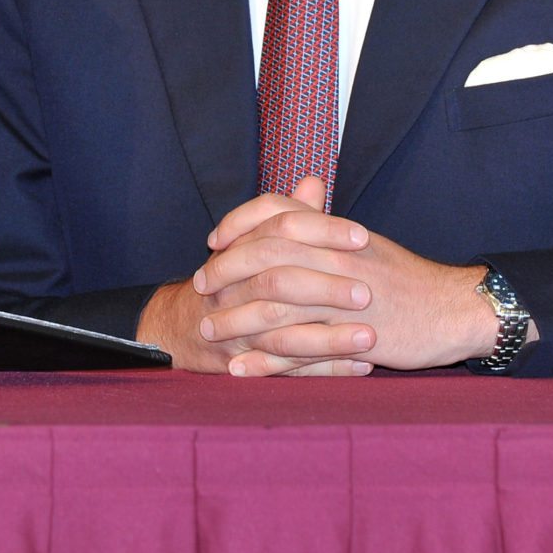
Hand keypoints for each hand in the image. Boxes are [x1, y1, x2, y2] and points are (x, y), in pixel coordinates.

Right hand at [137, 177, 375, 375]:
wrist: (181, 327)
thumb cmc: (229, 280)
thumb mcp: (253, 243)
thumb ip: (286, 215)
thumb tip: (313, 182)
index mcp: (242, 251)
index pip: (280, 229)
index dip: (321, 231)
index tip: (361, 237)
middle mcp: (235, 288)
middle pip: (280, 283)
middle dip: (326, 289)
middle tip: (368, 292)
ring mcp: (237, 330)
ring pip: (286, 335)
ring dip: (331, 338)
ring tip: (372, 338)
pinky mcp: (246, 365)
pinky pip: (289, 371)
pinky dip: (326, 370)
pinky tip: (362, 366)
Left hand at [203, 181, 496, 374]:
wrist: (454, 308)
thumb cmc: (405, 277)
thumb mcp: (362, 244)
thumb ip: (322, 225)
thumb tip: (295, 200)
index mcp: (336, 233)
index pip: (275, 212)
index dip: (238, 224)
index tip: (213, 241)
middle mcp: (335, 259)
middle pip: (264, 257)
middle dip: (224, 272)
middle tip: (200, 288)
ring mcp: (342, 300)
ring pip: (274, 306)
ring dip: (234, 320)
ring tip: (208, 333)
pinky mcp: (352, 339)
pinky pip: (298, 352)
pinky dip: (265, 363)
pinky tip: (241, 370)